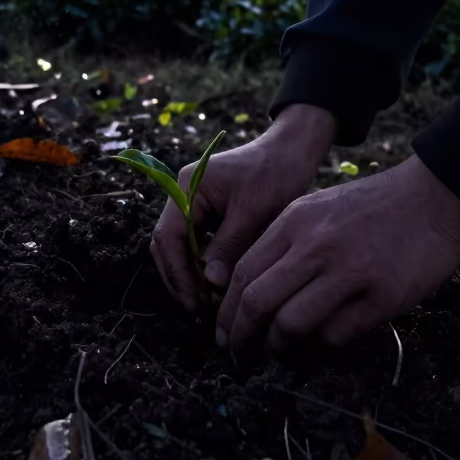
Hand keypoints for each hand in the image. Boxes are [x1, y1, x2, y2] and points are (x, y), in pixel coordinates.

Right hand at [150, 104, 336, 311]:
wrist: (292, 149)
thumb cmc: (276, 174)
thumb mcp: (253, 212)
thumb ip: (229, 246)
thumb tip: (210, 284)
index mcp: (187, 187)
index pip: (167, 238)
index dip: (177, 275)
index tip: (195, 303)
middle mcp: (182, 193)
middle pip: (167, 244)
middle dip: (181, 278)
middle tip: (200, 310)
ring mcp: (193, 201)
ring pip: (180, 245)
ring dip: (192, 273)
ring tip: (211, 302)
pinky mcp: (207, 209)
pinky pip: (196, 241)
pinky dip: (204, 263)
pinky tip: (219, 283)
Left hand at [215, 155, 459, 350]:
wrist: (435, 196)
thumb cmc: (372, 206)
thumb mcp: (317, 209)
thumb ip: (285, 245)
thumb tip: (252, 297)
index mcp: (293, 222)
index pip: (242, 274)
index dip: (227, 312)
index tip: (224, 334)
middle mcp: (315, 245)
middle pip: (258, 302)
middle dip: (241, 338)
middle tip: (240, 358)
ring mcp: (350, 271)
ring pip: (291, 324)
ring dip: (279, 348)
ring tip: (281, 356)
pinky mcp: (383, 296)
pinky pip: (337, 335)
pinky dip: (323, 346)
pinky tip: (323, 345)